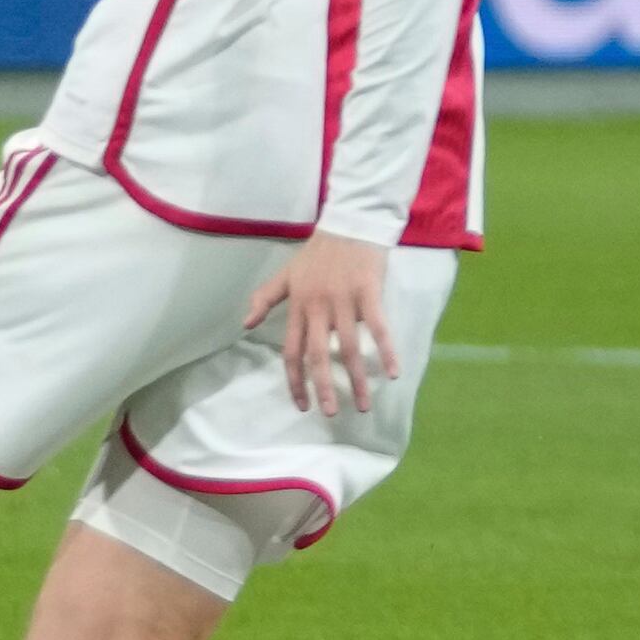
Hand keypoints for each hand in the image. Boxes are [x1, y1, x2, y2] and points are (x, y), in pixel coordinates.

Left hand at [244, 231, 397, 414]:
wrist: (348, 226)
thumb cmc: (317, 254)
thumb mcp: (285, 275)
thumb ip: (265, 299)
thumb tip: (246, 325)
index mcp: (298, 306)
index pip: (291, 350)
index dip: (294, 379)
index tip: (301, 404)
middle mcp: (317, 307)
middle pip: (316, 354)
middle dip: (322, 387)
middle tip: (328, 413)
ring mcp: (343, 301)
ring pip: (348, 347)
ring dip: (357, 379)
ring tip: (364, 405)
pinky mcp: (368, 293)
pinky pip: (378, 327)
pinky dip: (386, 350)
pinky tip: (394, 373)